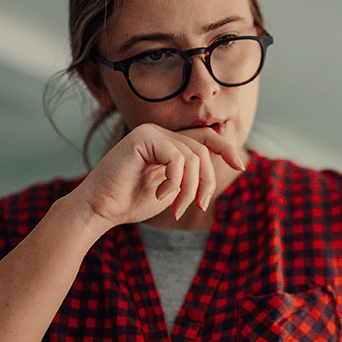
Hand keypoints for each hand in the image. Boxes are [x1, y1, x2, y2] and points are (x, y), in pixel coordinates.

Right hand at [70, 123, 244, 232]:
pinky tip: (160, 194)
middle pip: (203, 150)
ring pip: (192, 157)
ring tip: (176, 208)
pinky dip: (174, 182)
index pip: (205, 138)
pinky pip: (176, 158)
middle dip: (207, 182)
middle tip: (197, 206)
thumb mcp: (172, 190)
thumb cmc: (131, 202)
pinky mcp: (142, 137)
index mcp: (168, 143)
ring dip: (190, 189)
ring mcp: (151, 132)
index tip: (241, 166)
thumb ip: (191, 175)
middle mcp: (160, 133)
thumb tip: (221, 164)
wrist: (100, 209)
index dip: (226, 148)